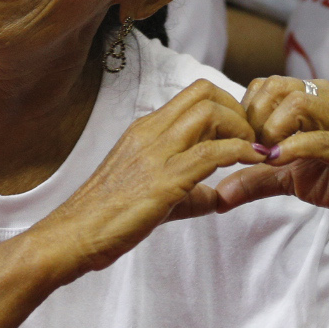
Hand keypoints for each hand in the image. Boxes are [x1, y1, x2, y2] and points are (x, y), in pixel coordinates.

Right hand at [34, 81, 259, 278]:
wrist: (73, 235)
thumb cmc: (106, 218)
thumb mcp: (151, 194)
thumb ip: (188, 192)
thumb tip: (217, 197)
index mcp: (145, 130)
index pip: (194, 94)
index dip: (227, 105)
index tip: (242, 131)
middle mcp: (150, 132)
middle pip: (205, 92)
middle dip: (238, 109)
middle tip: (252, 137)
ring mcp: (155, 153)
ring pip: (210, 113)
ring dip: (242, 128)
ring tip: (254, 150)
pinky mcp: (163, 181)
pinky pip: (212, 153)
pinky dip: (241, 152)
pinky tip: (253, 162)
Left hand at [216, 78, 328, 243]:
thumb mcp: (291, 179)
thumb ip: (255, 179)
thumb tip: (217, 195)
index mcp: (319, 98)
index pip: (268, 84)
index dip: (247, 111)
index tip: (241, 142)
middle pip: (278, 86)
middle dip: (255, 117)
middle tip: (250, 149)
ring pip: (300, 101)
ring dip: (272, 129)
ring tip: (264, 156)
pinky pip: (322, 139)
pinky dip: (294, 148)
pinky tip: (278, 162)